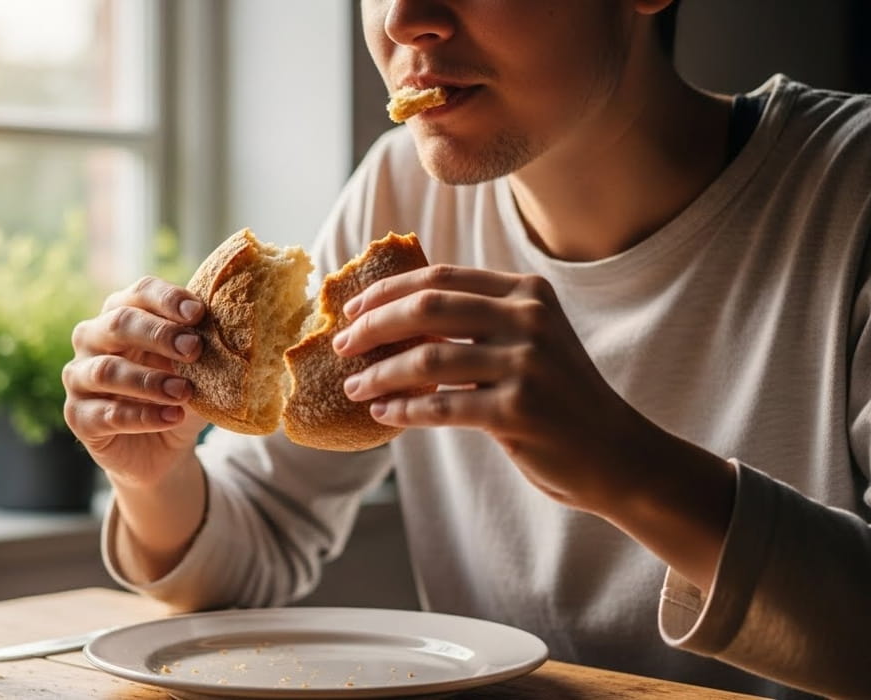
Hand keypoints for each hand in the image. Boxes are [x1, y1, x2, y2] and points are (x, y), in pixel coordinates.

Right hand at [63, 276, 209, 488]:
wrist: (161, 447)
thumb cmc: (178, 394)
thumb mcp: (196, 369)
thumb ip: (203, 348)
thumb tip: (234, 330)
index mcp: (122, 313)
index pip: (140, 293)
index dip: (168, 299)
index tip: (198, 313)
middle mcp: (93, 338)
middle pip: (119, 323)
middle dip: (159, 334)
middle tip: (194, 349)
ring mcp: (79, 376)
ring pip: (107, 370)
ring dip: (150, 381)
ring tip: (185, 392)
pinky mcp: (78, 416)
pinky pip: (106, 414)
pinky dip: (142, 416)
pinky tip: (172, 417)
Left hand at [332, 264, 656, 512]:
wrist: (618, 454)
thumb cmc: (559, 398)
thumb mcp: (529, 342)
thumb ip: (477, 322)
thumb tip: (394, 315)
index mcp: (527, 294)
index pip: (440, 278)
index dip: (387, 291)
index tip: (351, 309)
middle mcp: (529, 320)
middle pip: (427, 308)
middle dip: (373, 326)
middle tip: (341, 345)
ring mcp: (526, 365)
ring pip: (427, 359)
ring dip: (380, 373)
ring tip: (354, 387)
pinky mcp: (518, 411)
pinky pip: (441, 406)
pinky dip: (404, 409)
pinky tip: (383, 413)